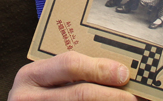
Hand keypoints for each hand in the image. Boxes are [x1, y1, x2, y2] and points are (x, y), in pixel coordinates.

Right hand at [8, 52, 134, 100]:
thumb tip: (116, 70)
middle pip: (80, 93)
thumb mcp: (46, 81)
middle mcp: (29, 98)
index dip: (100, 69)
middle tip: (133, 96)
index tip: (123, 73)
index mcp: (30, 77)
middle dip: (112, 94)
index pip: (69, 65)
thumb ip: (72, 73)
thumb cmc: (40, 97)